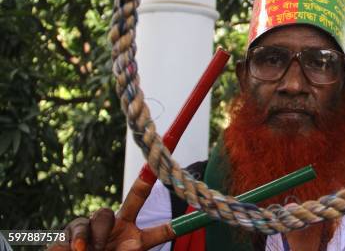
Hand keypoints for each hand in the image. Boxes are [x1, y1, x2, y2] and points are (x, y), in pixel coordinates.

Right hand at [48, 179, 174, 250]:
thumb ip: (135, 247)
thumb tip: (146, 237)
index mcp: (135, 242)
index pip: (161, 232)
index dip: (177, 226)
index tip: (204, 215)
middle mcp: (120, 227)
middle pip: (137, 197)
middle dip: (147, 180)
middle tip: (157, 167)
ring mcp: (97, 227)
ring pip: (103, 215)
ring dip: (98, 234)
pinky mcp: (75, 230)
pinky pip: (80, 228)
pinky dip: (79, 241)